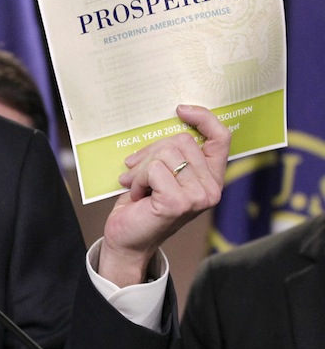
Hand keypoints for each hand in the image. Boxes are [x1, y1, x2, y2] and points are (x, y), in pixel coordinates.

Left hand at [97, 104, 229, 286]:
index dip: (203, 117)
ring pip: (166, 153)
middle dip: (153, 151)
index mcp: (211, 178)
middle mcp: (212, 189)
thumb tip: (167, 121)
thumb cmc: (144, 203)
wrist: (128, 238)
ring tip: (138, 185)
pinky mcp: (177, 202)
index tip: (180, 110)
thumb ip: (173, 153)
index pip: (221, 138)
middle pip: (182, 140)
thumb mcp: (163, 172)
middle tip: (138, 171)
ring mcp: (198, 197)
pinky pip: (154, 169)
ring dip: (143, 167)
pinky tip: (137, 194)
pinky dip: (139, 178)